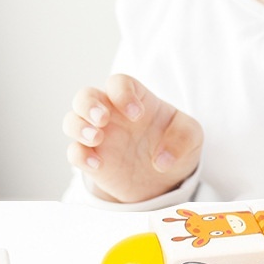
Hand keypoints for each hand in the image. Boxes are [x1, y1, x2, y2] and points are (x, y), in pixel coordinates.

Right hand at [64, 75, 202, 203]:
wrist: (165, 180)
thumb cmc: (175, 145)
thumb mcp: (191, 136)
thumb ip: (183, 138)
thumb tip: (162, 159)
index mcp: (135, 99)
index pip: (118, 83)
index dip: (123, 93)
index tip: (137, 114)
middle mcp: (111, 114)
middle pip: (85, 95)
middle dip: (88, 104)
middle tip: (103, 119)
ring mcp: (99, 136)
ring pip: (72, 120)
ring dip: (78, 127)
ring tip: (97, 138)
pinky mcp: (92, 160)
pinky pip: (74, 152)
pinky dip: (80, 156)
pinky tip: (98, 165)